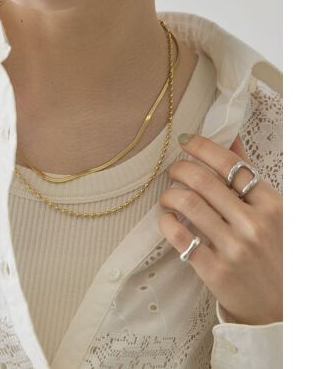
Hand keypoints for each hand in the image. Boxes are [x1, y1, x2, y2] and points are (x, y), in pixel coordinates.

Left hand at [158, 133, 282, 325]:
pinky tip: (167, 218)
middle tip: (173, 170)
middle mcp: (254, 224)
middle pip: (203, 180)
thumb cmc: (275, 253)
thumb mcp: (274, 213)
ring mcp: (234, 248)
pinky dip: (167, 222)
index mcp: (272, 205)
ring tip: (169, 196)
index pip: (230, 164)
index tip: (186, 141)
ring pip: (188, 204)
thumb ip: (251, 176)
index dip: (202, 146)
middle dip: (179, 168)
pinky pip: (181, 237)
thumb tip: (231, 138)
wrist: (280, 309)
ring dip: (170, 194)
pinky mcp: (215, 270)